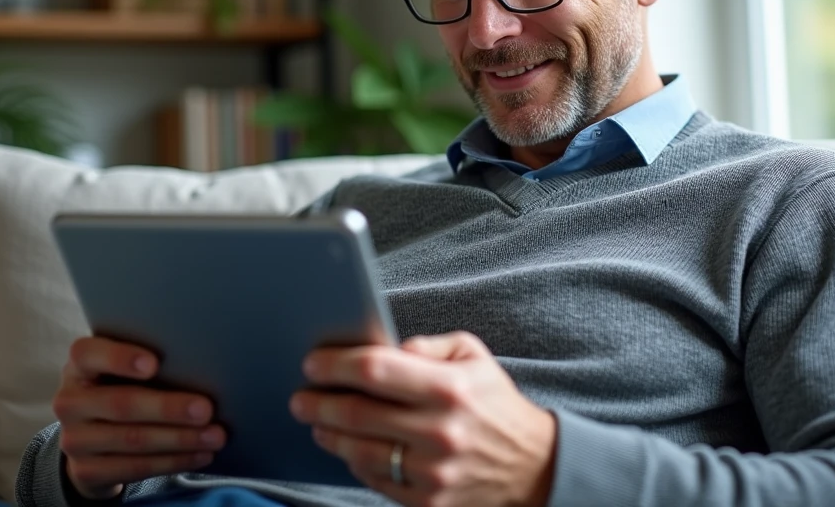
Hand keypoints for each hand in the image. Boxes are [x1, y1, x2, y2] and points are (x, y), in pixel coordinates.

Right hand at [52, 337, 226, 500]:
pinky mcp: (87, 471)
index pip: (87, 355)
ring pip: (133, 440)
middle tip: (206, 409)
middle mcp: (69, 402)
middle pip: (121, 403)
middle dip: (168, 408)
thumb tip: (201, 362)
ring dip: (180, 439)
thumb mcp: (121, 369)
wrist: (91, 437)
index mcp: (78, 366)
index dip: (119, 358)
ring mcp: (74, 440)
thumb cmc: (120, 387)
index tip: (154, 363)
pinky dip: (173, 461)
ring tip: (215, 435)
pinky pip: (135, 468)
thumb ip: (146, 362)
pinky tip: (200, 455)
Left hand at [289, 331, 556, 506]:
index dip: (335, 365)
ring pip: (359, 451)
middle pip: (357, 413)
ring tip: (316, 421)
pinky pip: (375, 480)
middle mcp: (440, 431)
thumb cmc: (494, 403)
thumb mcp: (472, 355)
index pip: (375, 370)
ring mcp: (433, 472)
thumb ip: (426, 345)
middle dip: (319, 402)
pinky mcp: (429, 502)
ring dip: (328, 434)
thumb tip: (382, 348)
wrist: (534, 467)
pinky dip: (354, 462)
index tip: (312, 363)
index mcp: (449, 387)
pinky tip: (346, 447)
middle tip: (300, 396)